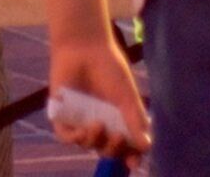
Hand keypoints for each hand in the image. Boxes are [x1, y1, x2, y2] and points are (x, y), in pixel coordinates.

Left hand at [44, 30, 151, 158]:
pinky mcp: (61, 115)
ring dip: (94, 141)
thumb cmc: (109, 68)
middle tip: (119, 137)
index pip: (125, 146)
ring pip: (86, 144)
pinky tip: (84, 128)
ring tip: (98, 125)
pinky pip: (66, 136)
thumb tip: (147, 146)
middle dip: (113, 149)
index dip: (129, 157)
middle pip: (106, 149)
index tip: (134, 163)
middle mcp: (99, 123)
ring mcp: (80, 120)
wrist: (84, 47)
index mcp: (117, 119)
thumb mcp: (127, 96)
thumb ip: (135, 120)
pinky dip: (75, 137)